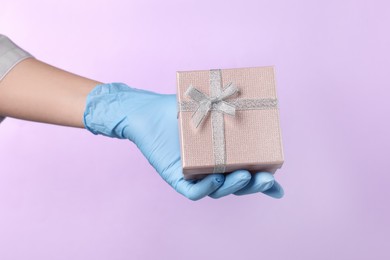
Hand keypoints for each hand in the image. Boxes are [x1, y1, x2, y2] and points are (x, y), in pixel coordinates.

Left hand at [83, 83, 283, 199]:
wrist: (148, 109)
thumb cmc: (180, 108)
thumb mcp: (211, 107)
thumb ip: (230, 109)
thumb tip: (253, 102)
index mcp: (222, 157)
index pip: (246, 175)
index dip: (262, 184)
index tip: (278, 187)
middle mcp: (210, 169)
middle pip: (235, 186)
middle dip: (253, 186)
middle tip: (267, 178)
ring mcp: (194, 175)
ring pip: (217, 190)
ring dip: (232, 187)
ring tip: (242, 175)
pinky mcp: (175, 178)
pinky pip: (193, 192)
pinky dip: (205, 189)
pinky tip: (215, 179)